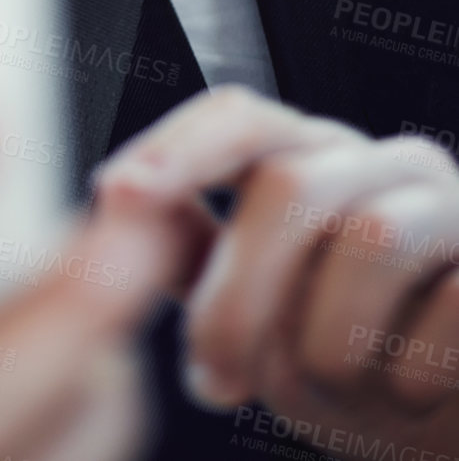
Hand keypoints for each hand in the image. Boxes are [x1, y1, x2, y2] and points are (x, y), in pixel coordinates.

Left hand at [93, 86, 458, 455]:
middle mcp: (384, 162)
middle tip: (215, 378)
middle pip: (290, 184)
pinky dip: (410, 370)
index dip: (177, 146)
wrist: (448, 425)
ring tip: (333, 387)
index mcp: (314, 157)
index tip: (116, 193)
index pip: (239, 117)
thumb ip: (195, 251)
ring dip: (332, 341)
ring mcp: (453, 208)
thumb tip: (116, 209)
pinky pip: (450, 304)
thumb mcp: (260, 306)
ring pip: (370, 241)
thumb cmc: (356, 362)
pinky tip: (408, 392)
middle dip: (241, 293)